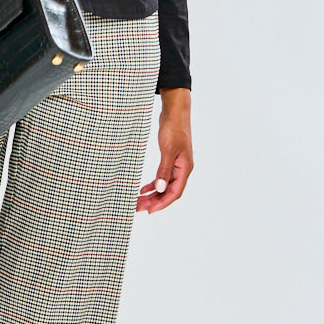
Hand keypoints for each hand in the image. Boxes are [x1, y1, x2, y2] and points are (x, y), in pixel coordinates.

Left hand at [137, 88, 192, 213]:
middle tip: (138, 208)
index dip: (162, 203)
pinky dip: (153, 184)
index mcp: (185, 168)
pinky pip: (162, 177)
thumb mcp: (167, 149)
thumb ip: (164, 170)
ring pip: (164, 186)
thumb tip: (159, 188)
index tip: (149, 210)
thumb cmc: (174, 128)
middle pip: (168, 192)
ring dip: (152, 194)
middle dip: (154, 201)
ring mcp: (176, 165)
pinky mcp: (170, 160)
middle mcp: (182, 169)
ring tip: (138, 201)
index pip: (174, 192)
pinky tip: (143, 189)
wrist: (175, 112)